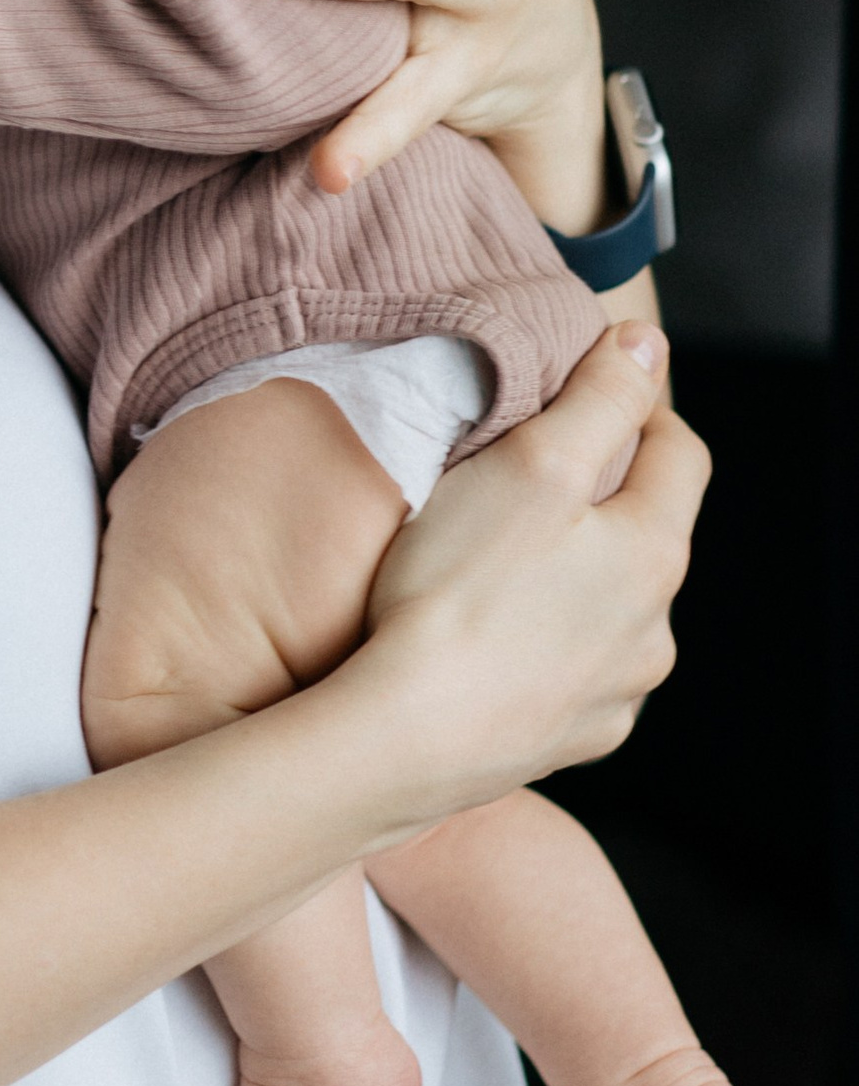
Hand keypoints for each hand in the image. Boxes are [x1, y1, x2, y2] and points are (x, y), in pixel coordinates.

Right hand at [353, 327, 704, 815]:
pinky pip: (577, 672)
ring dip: (577, 577)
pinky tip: (495, 637)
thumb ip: (600, 398)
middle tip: (524, 479)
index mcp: (653, 552)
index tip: (584, 396)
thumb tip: (649, 346)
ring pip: (614, 607)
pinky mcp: (573, 739)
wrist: (405, 735)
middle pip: (647, 533)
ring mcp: (618, 693)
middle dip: (601, 498)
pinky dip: (548, 645)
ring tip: (499, 563)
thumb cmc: (457, 590)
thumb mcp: (531, 463)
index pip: (680, 452)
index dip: (637, 409)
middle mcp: (655, 629)